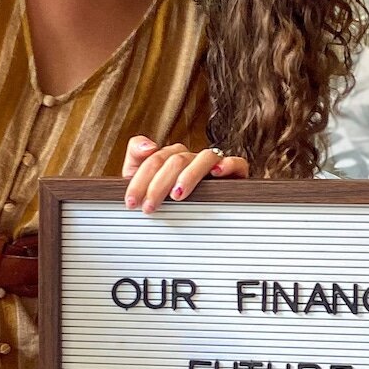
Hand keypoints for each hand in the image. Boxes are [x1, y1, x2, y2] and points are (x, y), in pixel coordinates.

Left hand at [121, 137, 249, 212]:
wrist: (191, 222)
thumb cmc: (165, 200)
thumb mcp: (143, 182)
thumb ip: (136, 158)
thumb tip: (148, 146)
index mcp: (169, 157)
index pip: (154, 159)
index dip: (141, 180)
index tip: (132, 202)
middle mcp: (191, 158)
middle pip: (176, 160)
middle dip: (158, 184)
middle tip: (150, 207)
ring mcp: (211, 164)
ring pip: (204, 157)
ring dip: (189, 175)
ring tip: (177, 195)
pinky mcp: (234, 172)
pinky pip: (236, 163)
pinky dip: (228, 165)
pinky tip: (216, 173)